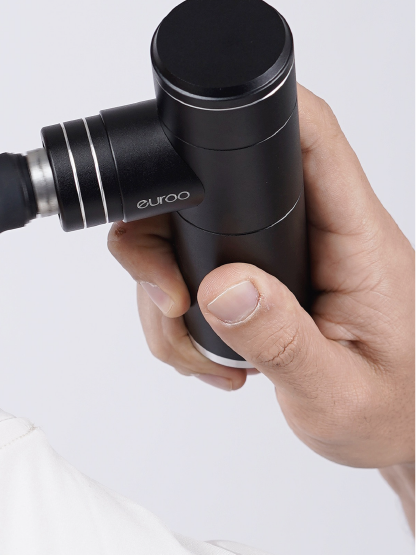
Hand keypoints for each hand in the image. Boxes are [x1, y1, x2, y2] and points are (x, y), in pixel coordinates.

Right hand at [108, 85, 415, 468]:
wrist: (402, 441)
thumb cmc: (394, 413)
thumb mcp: (339, 393)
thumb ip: (282, 340)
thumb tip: (220, 285)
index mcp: (353, 239)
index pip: (312, 140)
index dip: (260, 114)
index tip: (191, 140)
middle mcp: (316, 233)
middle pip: (215, 189)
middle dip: (162, 246)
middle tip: (170, 304)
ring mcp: (284, 255)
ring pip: (189, 239)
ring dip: (165, 295)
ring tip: (198, 353)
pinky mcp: (264, 277)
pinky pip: (195, 274)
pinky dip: (178, 316)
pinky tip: (208, 352)